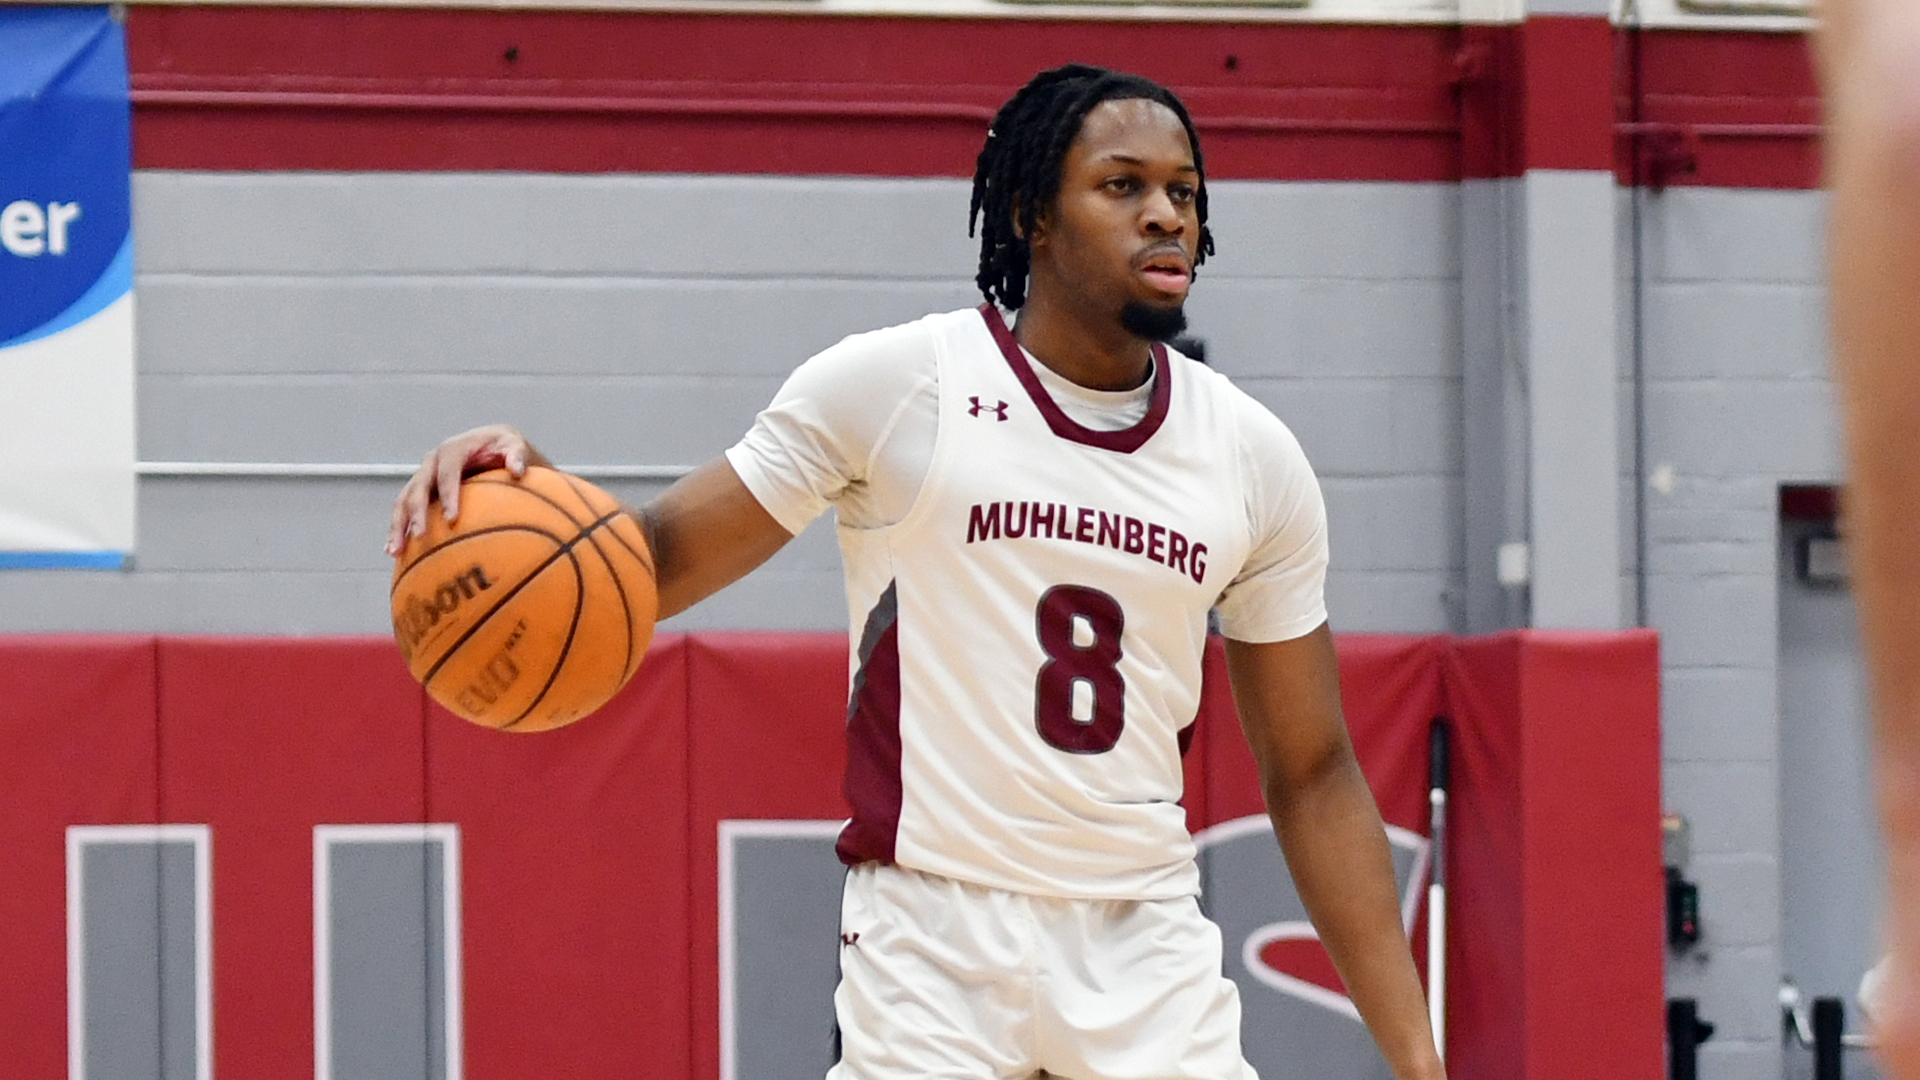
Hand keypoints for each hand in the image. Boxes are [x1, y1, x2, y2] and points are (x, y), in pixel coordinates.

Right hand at [385, 424, 540, 555]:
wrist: (490, 444)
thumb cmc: (504, 446)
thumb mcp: (514, 445)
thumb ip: (517, 456)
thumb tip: (518, 471)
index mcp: (452, 450)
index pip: (447, 472)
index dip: (448, 494)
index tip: (452, 519)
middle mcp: (432, 463)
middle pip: (418, 487)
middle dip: (416, 512)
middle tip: (421, 536)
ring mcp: (423, 477)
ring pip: (403, 501)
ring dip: (398, 525)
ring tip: (395, 551)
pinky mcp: (422, 492)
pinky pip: (405, 511)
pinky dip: (400, 529)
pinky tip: (397, 553)